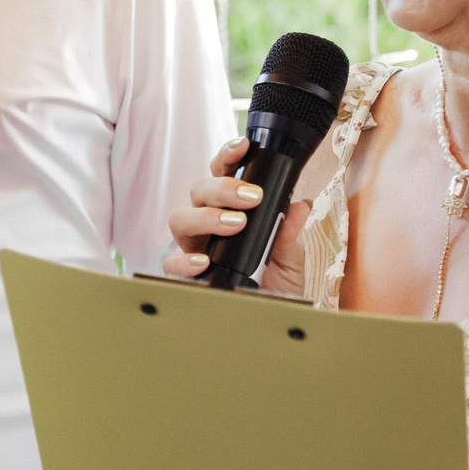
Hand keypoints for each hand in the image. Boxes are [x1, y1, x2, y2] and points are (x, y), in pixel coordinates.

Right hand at [165, 137, 309, 296]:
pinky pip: (171, 262)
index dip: (228, 157)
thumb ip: (289, 233)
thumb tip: (296, 206)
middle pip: (198, 191)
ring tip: (234, 225)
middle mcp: (208, 226)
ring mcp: (193, 248)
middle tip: (251, 197)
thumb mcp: (292, 259)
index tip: (244, 146)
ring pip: (180, 219)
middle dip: (223, 188)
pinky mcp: (185, 277)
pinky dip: (185, 260)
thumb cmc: (277, 288)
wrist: (271, 323)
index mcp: (232, 212)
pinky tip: (204, 261)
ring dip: (206, 217)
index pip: (222, 176)